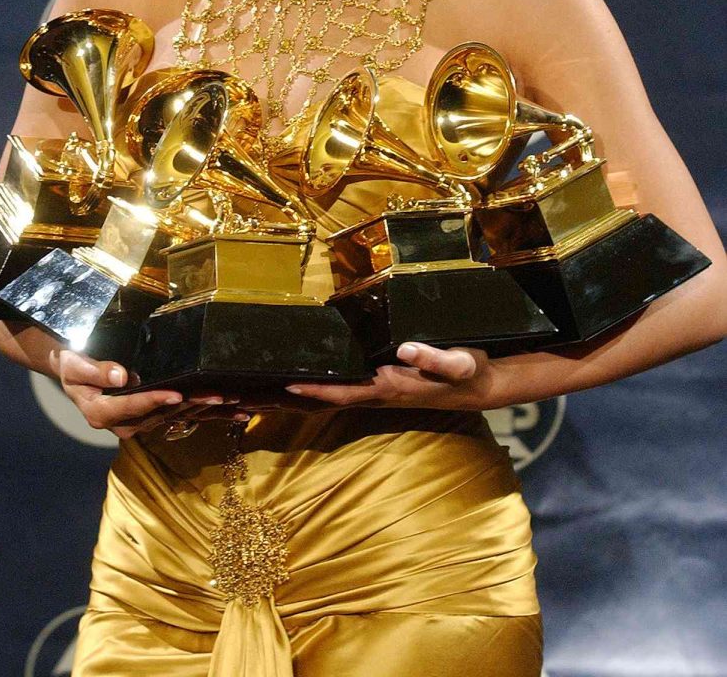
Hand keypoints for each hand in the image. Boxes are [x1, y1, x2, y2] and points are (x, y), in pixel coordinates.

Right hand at [51, 350, 249, 439]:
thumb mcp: (75, 366)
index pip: (134, 406)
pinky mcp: (153, 417)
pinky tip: (235, 414)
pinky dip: (210, 415)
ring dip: (205, 410)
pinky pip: (183, 417)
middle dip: (191, 405)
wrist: (74, 375)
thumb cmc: (72, 366)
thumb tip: (122, 377)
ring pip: (176, 417)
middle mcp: (125, 424)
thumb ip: (96, 371)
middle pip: (162, 413)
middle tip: (217, 396)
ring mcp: (141, 423)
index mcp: (103, 413)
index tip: (176, 394)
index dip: (156, 400)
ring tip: (231, 402)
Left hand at [284, 344, 490, 410]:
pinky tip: (310, 379)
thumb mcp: (460, 362)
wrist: (482, 386)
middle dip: (299, 396)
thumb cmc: (470, 372)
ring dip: (307, 393)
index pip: (346, 392)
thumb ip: (434, 358)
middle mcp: (380, 393)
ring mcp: (381, 392)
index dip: (317, 389)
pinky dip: (324, 387)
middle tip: (266, 388)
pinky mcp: (385, 385)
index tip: (288, 383)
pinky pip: (347, 389)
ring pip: (336, 395)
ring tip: (274, 384)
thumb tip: (403, 348)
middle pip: (331, 398)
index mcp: (391, 387)